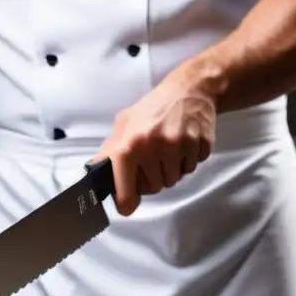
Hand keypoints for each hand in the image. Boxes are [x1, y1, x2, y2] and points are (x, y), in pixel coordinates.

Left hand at [93, 70, 215, 215]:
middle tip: (155, 159)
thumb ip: (110, 151)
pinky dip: (189, 160)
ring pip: (174, 180)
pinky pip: (192, 168)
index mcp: (130, 145)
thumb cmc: (153, 108)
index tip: (128, 206)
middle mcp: (153, 147)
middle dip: (154, 178)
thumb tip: (95, 174)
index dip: (126, 203)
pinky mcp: (200, 144)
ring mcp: (179, 145)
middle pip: (154, 187)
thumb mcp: (124, 124)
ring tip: (170, 149)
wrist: (189, 89)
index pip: (126, 190)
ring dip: (172, 170)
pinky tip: (184, 144)